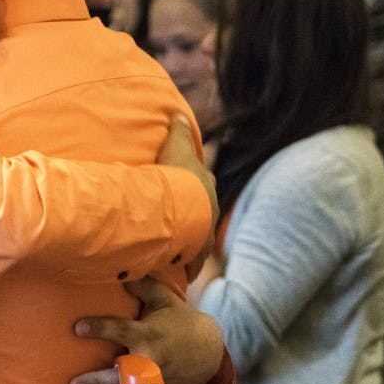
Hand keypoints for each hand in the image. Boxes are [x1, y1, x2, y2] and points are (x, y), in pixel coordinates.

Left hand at [65, 278, 223, 383]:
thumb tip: (120, 270)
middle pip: (119, 375)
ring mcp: (151, 381)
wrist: (209, 352)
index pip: (120, 330)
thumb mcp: (164, 299)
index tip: (77, 327)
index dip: (99, 328)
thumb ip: (141, 286)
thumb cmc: (179, 320)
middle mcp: (149, 361)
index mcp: (147, 334)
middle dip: (96, 381)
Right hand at [157, 114, 216, 280]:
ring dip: (187, 246)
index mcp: (206, 186)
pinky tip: (174, 270)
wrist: (183, 207)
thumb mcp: (177, 147)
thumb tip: (179, 113)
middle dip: (192, 220)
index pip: (201, 186)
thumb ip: (178, 131)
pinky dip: (181, 264)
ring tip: (173, 254)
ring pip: (195, 240)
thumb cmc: (178, 177)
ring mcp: (204, 234)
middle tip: (178, 226)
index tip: (186, 195)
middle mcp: (210, 211)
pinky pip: (187, 261)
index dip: (192, 189)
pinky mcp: (195, 254)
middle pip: (201, 215)